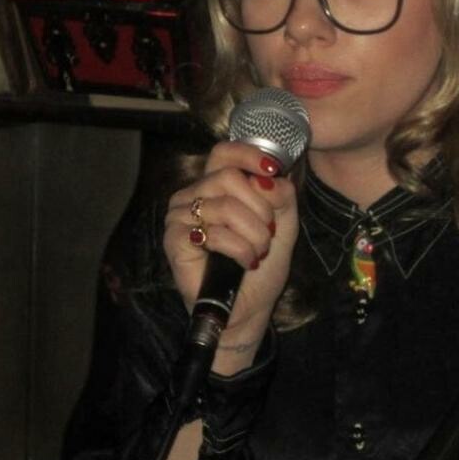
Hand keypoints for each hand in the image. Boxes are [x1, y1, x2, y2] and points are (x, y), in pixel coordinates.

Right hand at [163, 141, 297, 366]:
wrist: (248, 307)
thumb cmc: (261, 265)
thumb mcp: (283, 224)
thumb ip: (282, 196)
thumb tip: (268, 178)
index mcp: (216, 185)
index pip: (224, 152)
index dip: (249, 155)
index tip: (272, 170)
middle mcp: (194, 195)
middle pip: (228, 177)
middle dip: (260, 208)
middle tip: (267, 233)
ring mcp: (180, 217)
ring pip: (224, 206)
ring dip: (253, 233)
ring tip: (257, 252)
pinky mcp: (174, 241)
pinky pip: (213, 233)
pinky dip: (238, 249)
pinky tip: (244, 262)